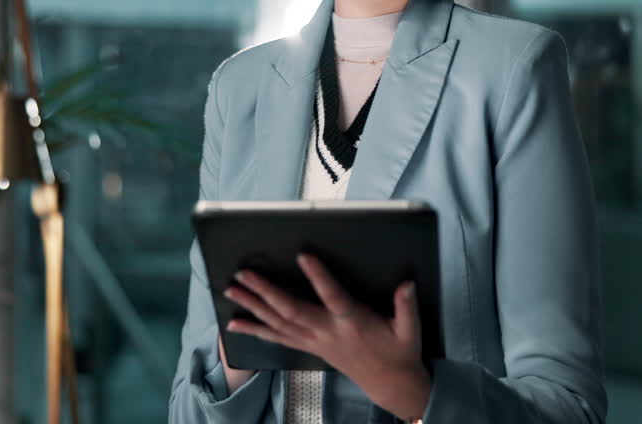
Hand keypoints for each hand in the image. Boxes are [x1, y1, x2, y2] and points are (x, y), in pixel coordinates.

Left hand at [224, 254, 431, 420]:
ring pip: (278, 323)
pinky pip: (277, 338)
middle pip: (291, 310)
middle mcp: (328, 333)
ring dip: (253, 306)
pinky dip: (255, 329)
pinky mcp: (310, 348)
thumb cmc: (399, 352)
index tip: (304, 255)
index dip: (318, 276)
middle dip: (265, 291)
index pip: (333, 296)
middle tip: (244, 274)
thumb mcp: (410, 330)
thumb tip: (406, 283)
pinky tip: (236, 323)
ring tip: (231, 291)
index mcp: (352, 323)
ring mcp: (315, 342)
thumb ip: (406, 305)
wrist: (391, 384)